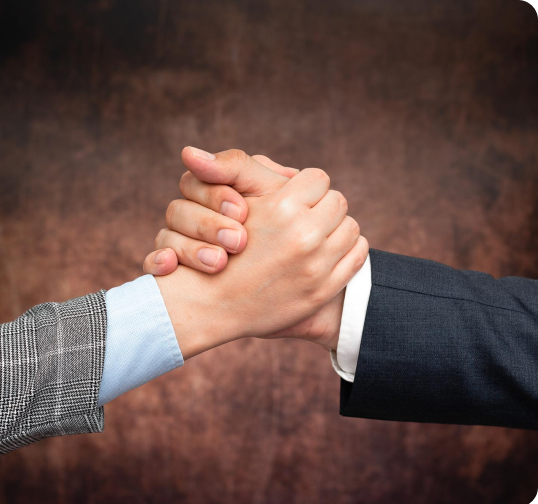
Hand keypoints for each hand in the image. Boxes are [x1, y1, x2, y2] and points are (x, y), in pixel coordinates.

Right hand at [146, 148, 367, 351]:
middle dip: (322, 207)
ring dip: (336, 228)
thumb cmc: (216, 246)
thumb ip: (229, 169)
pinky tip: (326, 253)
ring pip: (351, 227)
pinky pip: (357, 254)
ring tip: (315, 235)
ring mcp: (316, 266)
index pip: (318, 178)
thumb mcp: (222, 203)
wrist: (214, 306)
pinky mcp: (324, 289)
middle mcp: (303, 236)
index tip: (294, 197)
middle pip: (338, 201)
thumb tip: (191, 151)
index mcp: (281, 209)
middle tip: (306, 216)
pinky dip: (347, 250)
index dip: (306, 186)